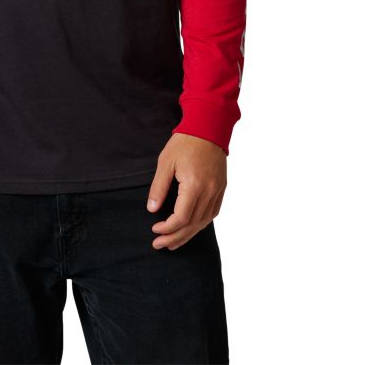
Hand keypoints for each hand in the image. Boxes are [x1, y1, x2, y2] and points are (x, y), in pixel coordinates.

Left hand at [147, 133, 225, 250]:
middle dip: (175, 237)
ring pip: (203, 222)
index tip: (155, 230)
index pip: (181, 218)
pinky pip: (212, 213)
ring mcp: (218, 191)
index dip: (167, 228)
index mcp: (195, 185)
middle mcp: (209, 191)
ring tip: (173, 243)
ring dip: (188, 235)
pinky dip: (201, 224)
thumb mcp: (165, 162)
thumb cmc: (185, 142)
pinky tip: (191, 228)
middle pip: (192, 224)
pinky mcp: (222, 188)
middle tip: (159, 245)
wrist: (208, 127)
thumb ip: (159, 187)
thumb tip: (152, 210)